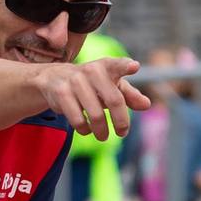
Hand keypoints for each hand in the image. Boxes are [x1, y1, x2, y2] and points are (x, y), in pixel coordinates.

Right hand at [31, 57, 150, 138]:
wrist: (54, 78)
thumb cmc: (92, 84)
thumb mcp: (112, 86)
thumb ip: (130, 96)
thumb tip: (146, 104)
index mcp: (106, 67)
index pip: (117, 65)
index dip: (125, 66)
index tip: (134, 67)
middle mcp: (91, 70)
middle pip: (114, 101)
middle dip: (121, 122)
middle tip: (122, 133)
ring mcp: (74, 80)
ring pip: (96, 115)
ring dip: (102, 131)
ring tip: (103, 135)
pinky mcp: (61, 93)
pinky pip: (78, 120)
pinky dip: (85, 129)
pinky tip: (86, 129)